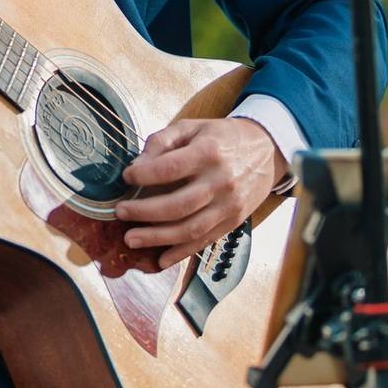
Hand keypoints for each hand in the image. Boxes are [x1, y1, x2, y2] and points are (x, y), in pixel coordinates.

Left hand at [114, 118, 287, 268]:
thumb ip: (162, 141)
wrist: (267, 150)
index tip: (126, 177)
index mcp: (209, 152)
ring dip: (157, 238)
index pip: (170, 168)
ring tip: (130, 239)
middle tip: (120, 213)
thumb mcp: (192, 128)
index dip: (144, 175)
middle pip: (178, 205)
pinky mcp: (233, 222)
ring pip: (190, 229)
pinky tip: (160, 259)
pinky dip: (180, 253)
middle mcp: (221, 181)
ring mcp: (229, 205)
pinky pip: (204, 241)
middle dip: (144, 212)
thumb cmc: (220, 138)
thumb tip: (136, 166)